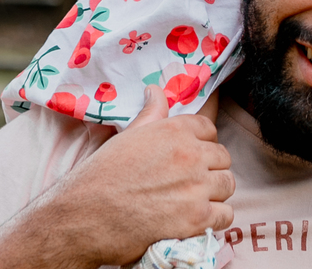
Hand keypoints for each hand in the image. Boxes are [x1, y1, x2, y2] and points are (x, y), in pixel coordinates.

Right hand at [0, 86, 234, 268]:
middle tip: (192, 182)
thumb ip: (151, 114)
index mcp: (174, 130)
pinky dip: (215, 219)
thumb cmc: (101, 175)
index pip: (209, 128)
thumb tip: (156, 90)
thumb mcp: (127, 136)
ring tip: (196, 200)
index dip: (202, 143)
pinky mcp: (197, 218)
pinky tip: (199, 220)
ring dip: (215, 193)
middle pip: (222, 157)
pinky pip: (225, 215)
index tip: (192, 156)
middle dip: (211, 169)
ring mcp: (196, 187)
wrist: (83, 216)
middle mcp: (190, 154)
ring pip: (227, 184)